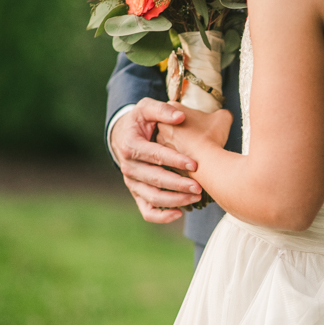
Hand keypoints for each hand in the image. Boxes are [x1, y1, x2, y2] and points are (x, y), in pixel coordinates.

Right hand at [111, 98, 202, 223]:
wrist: (124, 135)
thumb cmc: (140, 121)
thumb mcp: (146, 108)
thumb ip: (163, 110)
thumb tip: (180, 116)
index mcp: (131, 145)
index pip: (154, 155)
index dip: (175, 160)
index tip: (195, 164)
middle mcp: (129, 166)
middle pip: (155, 179)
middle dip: (178, 184)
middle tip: (200, 186)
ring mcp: (132, 182)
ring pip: (153, 197)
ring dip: (175, 200)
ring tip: (196, 197)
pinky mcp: (137, 193)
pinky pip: (147, 210)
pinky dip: (161, 216)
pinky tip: (180, 214)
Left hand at [155, 104, 232, 157]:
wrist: (207, 162)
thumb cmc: (212, 137)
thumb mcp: (223, 117)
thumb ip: (222, 112)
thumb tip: (225, 115)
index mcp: (172, 108)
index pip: (179, 109)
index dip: (191, 116)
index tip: (199, 122)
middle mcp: (161, 124)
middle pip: (173, 124)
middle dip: (183, 129)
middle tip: (198, 134)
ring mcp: (161, 142)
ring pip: (172, 140)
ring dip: (182, 143)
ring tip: (198, 147)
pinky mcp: (164, 158)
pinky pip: (173, 155)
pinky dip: (182, 156)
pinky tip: (194, 158)